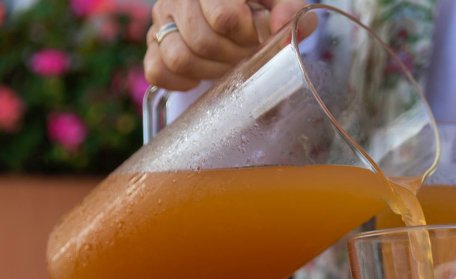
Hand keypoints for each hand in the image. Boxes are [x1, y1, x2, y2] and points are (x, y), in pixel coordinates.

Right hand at [144, 0, 308, 90]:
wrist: (232, 15)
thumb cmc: (257, 9)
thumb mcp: (278, 3)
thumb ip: (291, 10)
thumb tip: (282, 26)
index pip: (225, 19)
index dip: (246, 37)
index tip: (255, 37)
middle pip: (203, 42)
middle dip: (232, 56)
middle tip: (243, 54)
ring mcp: (161, 19)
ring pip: (178, 58)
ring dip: (209, 71)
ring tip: (225, 64)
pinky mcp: (152, 44)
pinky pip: (157, 71)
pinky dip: (182, 81)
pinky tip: (201, 75)